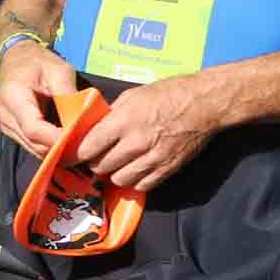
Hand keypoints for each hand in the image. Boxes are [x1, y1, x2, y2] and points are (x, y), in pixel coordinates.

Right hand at [0, 39, 79, 155]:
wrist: (17, 59)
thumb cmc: (38, 62)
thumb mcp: (59, 70)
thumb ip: (68, 95)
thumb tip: (81, 121)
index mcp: (14, 97)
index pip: (34, 129)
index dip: (58, 139)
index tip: (81, 140)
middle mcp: (6, 117)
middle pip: (35, 144)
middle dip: (61, 148)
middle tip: (87, 145)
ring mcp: (7, 126)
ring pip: (35, 149)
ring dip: (57, 150)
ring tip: (79, 142)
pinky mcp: (13, 131)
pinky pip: (34, 146)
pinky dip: (51, 147)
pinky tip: (67, 140)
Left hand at [72, 73, 219, 189]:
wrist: (206, 103)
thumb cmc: (169, 93)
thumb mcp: (132, 96)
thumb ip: (110, 116)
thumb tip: (93, 130)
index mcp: (123, 121)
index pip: (88, 148)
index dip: (77, 153)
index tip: (73, 154)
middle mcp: (136, 143)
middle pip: (100, 166)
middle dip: (94, 163)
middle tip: (96, 158)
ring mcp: (152, 158)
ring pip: (119, 179)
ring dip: (113, 174)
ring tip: (116, 164)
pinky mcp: (167, 169)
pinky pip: (141, 185)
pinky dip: (134, 181)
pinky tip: (134, 170)